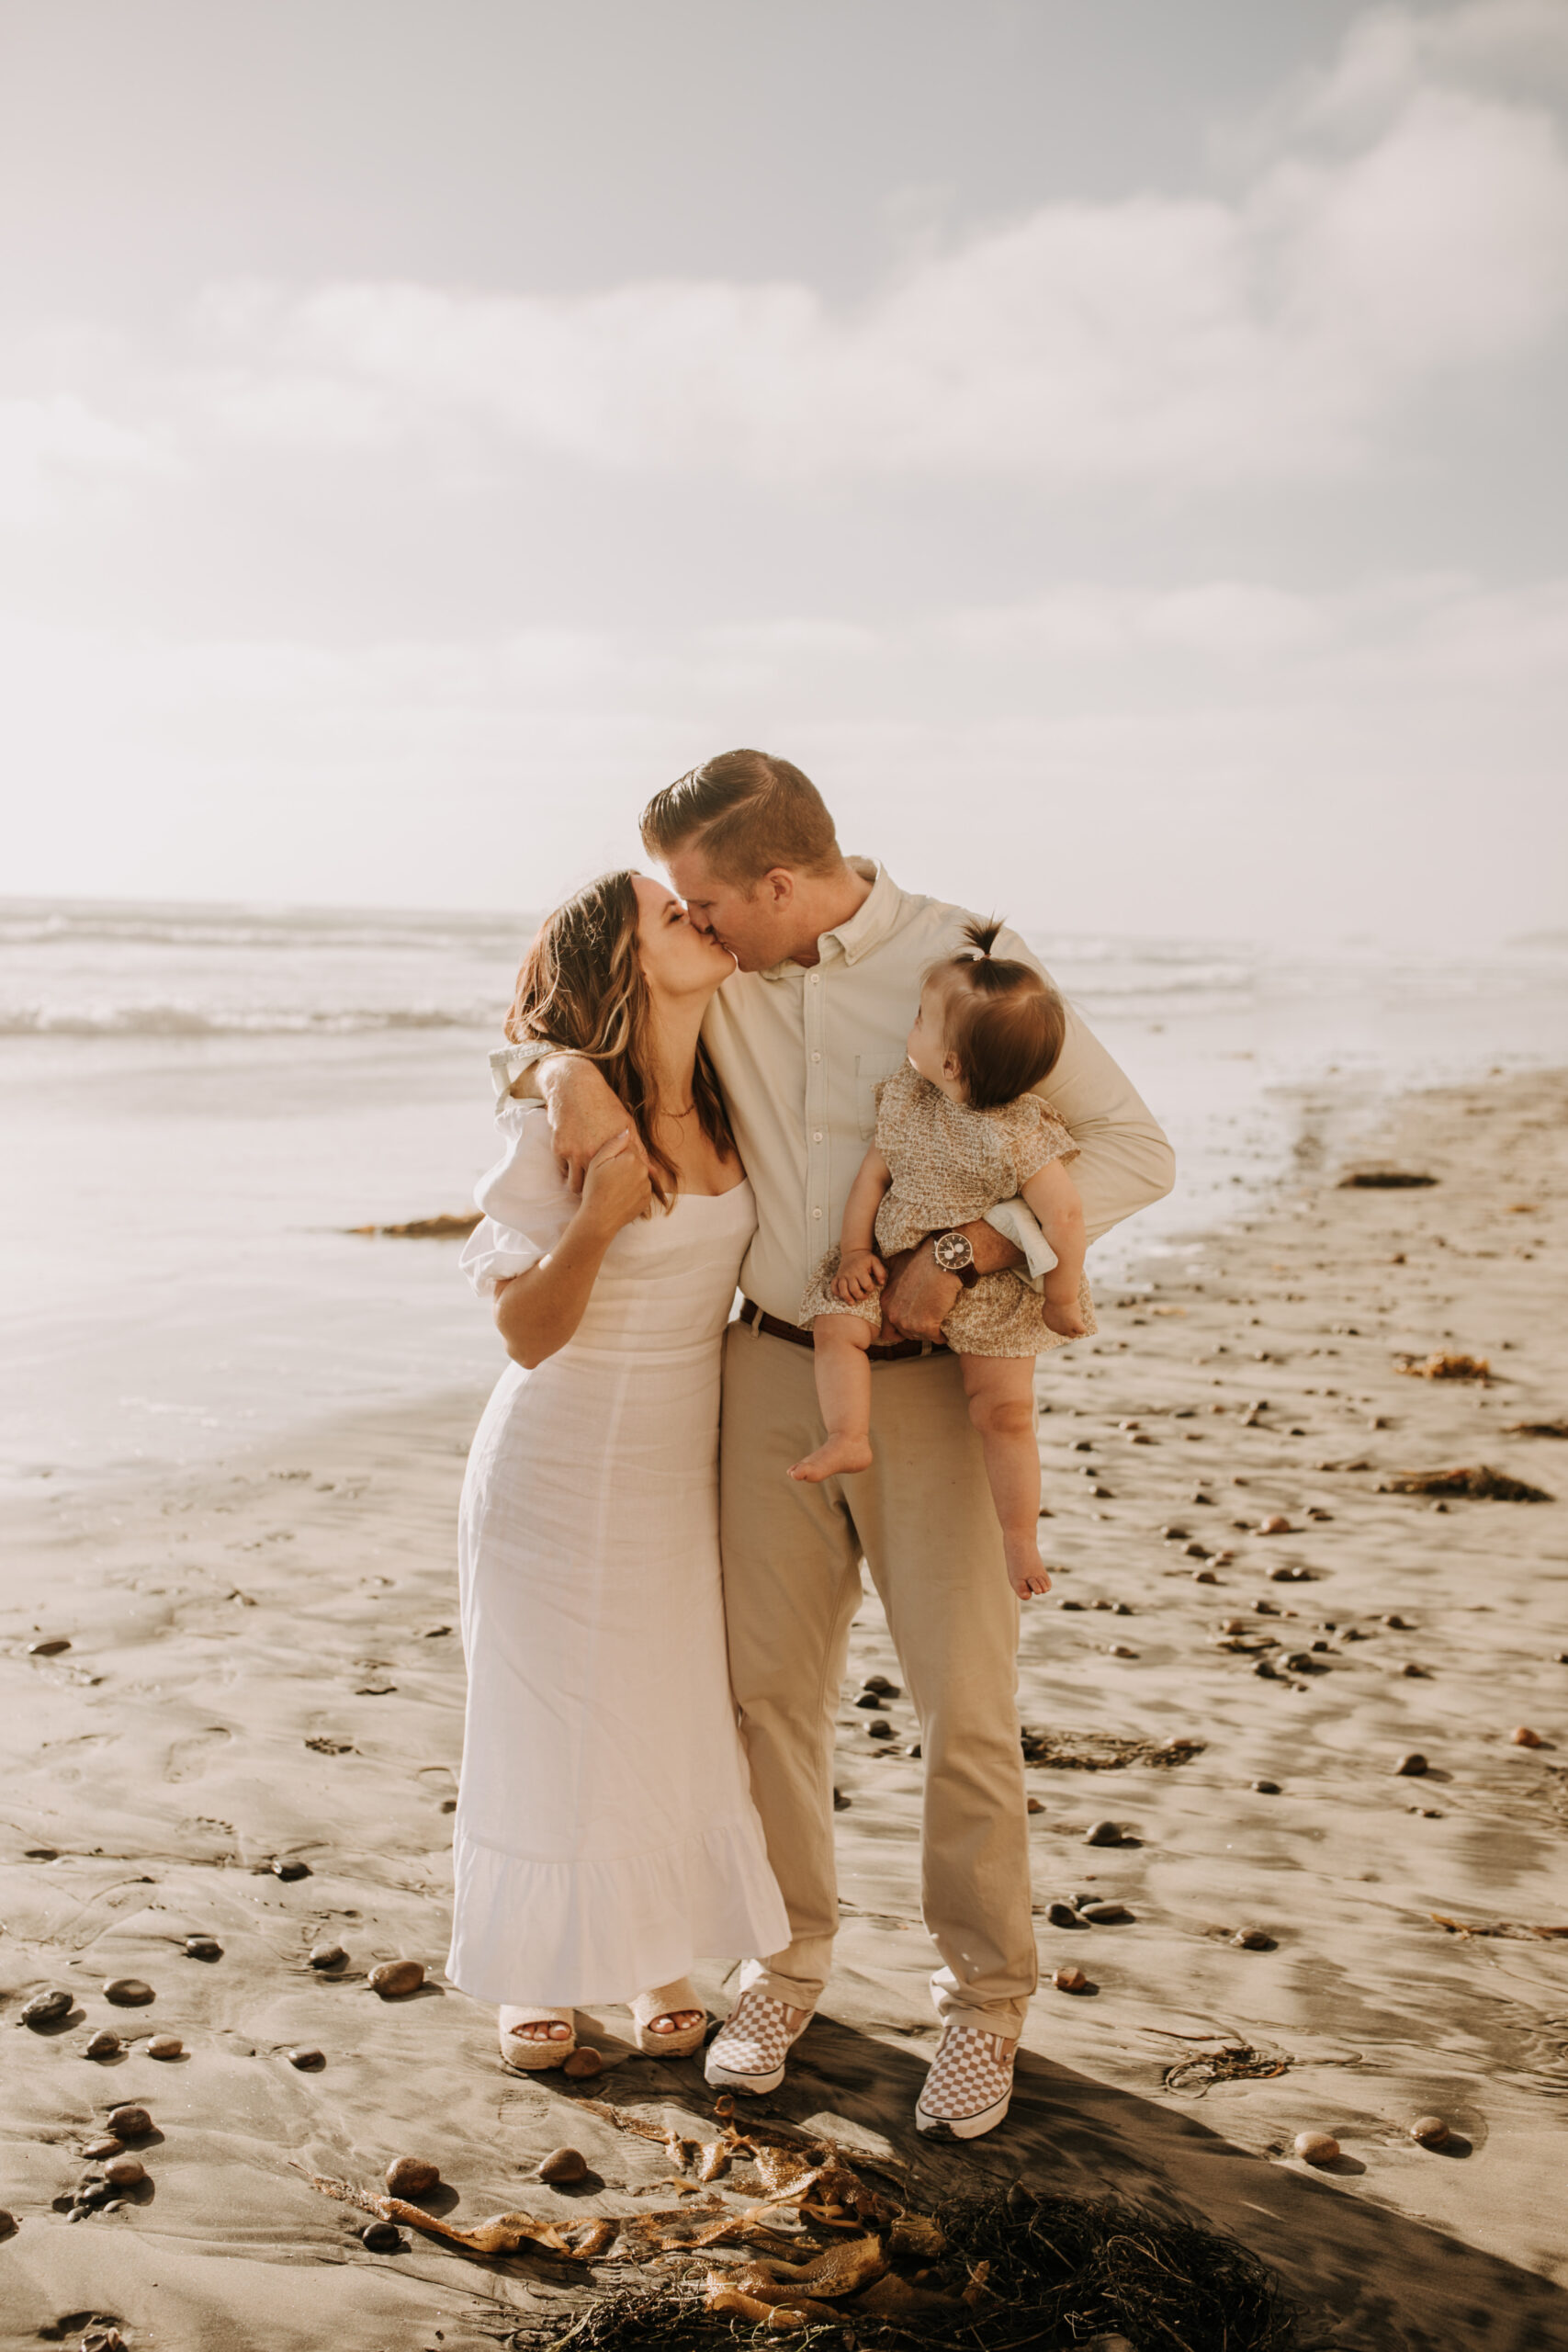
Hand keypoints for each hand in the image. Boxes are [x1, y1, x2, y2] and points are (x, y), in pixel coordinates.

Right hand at [539, 1056, 646, 1192]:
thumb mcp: (626, 1124)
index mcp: (613, 1151)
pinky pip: (563, 1171)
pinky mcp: (558, 1149)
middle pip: (592, 1188)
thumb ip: (638, 1150)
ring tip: (585, 1179)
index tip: (614, 1190)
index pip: (615, 1183)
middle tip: (598, 1187)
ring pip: (575, 1185)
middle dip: (595, 1190)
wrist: (575, 1087)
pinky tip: (574, 1162)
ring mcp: (573, 1152)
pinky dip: (568, 1169)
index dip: (614, 1189)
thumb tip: (654, 1172)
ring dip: (580, 1183)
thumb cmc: (604, 1105)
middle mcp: (592, 1154)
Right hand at [577, 1131, 652, 1237]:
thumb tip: (625, 1131)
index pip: (628, 1146)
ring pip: (638, 1174)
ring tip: (612, 1187)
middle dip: (623, 1164)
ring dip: (628, 1177)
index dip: (616, 1153)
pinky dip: (632, 1189)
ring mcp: (647, 1185)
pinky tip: (618, 1195)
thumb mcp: (596, 1161)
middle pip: (635, 1159)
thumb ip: (613, 1143)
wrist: (598, 1219)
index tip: (608, 1161)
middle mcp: (643, 1170)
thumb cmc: (594, 1189)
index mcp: (631, 1158)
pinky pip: (641, 1188)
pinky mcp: (647, 1199)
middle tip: (608, 1175)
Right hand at [831, 1247, 886, 1302]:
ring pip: (842, 1290)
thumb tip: (881, 1283)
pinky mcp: (837, 1277)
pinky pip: (833, 1287)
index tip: (872, 1287)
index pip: (866, 1284)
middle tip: (865, 1296)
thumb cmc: (866, 1259)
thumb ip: (881, 1272)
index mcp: (860, 1270)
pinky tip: (842, 1296)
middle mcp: (850, 1273)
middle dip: (861, 1296)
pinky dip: (836, 1293)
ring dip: (847, 1298)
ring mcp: (842, 1275)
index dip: (871, 1289)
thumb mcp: (875, 1262)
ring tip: (853, 1302)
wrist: (853, 1251)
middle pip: (854, 1290)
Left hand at [878, 1242, 959, 1343]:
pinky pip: (936, 1338)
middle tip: (926, 1325)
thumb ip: (887, 1271)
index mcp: (886, 1303)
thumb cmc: (921, 1259)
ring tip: (936, 1327)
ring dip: (928, 1334)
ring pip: (919, 1336)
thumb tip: (885, 1273)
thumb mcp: (896, 1262)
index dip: (899, 1330)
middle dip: (915, 1331)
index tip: (910, 1325)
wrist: (941, 1262)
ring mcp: (909, 1322)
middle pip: (904, 1334)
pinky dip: (941, 1336)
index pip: (887, 1330)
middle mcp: (894, 1314)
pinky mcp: (927, 1326)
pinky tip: (945, 1332)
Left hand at [1041, 1285, 1086, 1338]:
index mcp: (1048, 1323)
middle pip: (1064, 1333)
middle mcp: (1056, 1328)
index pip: (1056, 1328)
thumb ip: (1053, 1308)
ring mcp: (1065, 1328)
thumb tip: (1058, 1311)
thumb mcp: (1050, 1301)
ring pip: (1072, 1335)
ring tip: (1076, 1319)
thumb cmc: (1054, 1295)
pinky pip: (1082, 1330)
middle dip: (1067, 1326)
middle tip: (1070, 1315)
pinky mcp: (1074, 1324)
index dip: (1061, 1322)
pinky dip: (1083, 1328)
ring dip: (1075, 1329)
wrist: (1058, 1296)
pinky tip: (1081, 1321)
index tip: (1064, 1313)